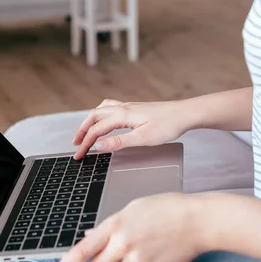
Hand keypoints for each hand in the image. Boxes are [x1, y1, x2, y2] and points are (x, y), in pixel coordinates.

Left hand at [56, 193, 205, 261]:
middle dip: (104, 259)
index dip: (70, 261)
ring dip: (128, 260)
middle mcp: (123, 244)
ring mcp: (137, 260)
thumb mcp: (134, 208)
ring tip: (148, 242)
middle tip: (121, 246)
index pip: (85, 247)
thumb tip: (90, 236)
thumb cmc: (167, 209)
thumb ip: (111, 225)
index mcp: (116, 224)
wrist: (197, 221)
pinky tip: (156, 252)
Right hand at [73, 99, 190, 158]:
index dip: (85, 143)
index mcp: (121, 116)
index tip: (78, 155)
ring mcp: (127, 106)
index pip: (96, 130)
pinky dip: (99, 114)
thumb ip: (119, 142)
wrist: (184, 114)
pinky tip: (103, 119)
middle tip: (75, 144)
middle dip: (82, 131)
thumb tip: (99, 146)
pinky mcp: (133, 108)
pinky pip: (109, 107)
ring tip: (84, 132)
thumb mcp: (143, 139)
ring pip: (100, 110)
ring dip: (89, 121)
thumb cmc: (167, 126)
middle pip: (93, 117)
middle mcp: (122, 108)